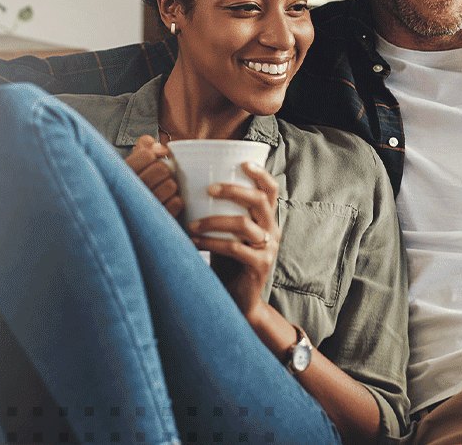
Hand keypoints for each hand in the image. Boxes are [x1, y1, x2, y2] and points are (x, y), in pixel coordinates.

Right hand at [124, 134, 182, 217]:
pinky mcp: (156, 220)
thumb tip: (162, 148)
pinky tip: (166, 202)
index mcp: (121, 174)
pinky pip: (176, 202)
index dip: (156, 153)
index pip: (147, 155)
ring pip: (170, 185)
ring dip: (171, 186)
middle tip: (160, 176)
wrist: (128, 219)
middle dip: (165, 170)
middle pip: (162, 169)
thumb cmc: (133, 184)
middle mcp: (129, 192)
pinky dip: (176, 201)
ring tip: (162, 190)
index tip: (159, 156)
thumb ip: (144, 146)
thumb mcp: (133, 162)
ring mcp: (142, 208)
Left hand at [189, 161, 280, 316]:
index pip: (271, 189)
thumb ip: (221, 213)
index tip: (242, 162)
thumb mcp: (227, 233)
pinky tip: (194, 241)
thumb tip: (190, 186)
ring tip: (191, 224)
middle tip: (208, 189)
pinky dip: (211, 242)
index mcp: (266, 218)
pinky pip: (235, 248)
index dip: (260, 173)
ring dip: (214, 221)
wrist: (238, 299)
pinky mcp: (260, 266)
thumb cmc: (227, 261)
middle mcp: (271, 230)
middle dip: (233, 190)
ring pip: (243, 224)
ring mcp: (268, 248)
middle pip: (260, 200)